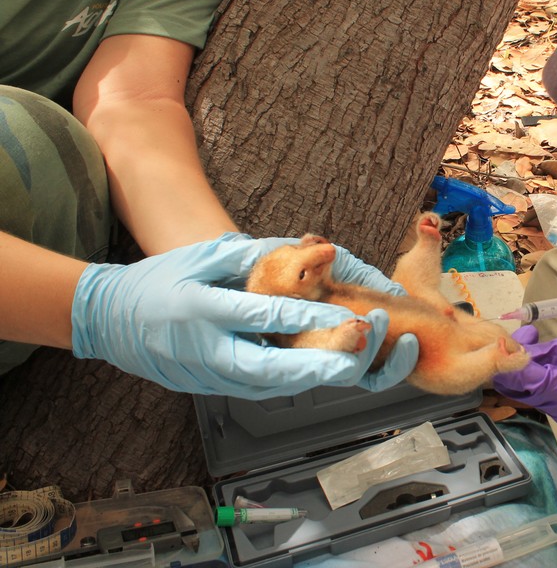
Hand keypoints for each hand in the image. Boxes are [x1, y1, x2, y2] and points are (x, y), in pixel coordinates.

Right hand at [71, 233, 417, 398]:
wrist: (114, 323)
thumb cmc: (160, 282)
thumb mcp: (198, 258)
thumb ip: (248, 255)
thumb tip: (303, 248)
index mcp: (201, 312)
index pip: (259, 317)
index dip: (304, 318)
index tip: (342, 315)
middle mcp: (208, 351)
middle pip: (271, 370)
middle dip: (319, 364)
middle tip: (361, 350)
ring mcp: (212, 377)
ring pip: (274, 387)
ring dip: (317, 376)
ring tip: (360, 359)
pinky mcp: (219, 389)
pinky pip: (266, 388)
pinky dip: (301, 380)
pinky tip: (334, 369)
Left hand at [492, 325, 556, 424]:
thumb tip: (525, 350)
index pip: (525, 379)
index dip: (509, 358)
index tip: (505, 337)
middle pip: (518, 390)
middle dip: (509, 361)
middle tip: (520, 333)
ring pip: (525, 390)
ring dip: (519, 365)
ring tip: (529, 336)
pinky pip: (539, 389)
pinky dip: (532, 371)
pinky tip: (539, 349)